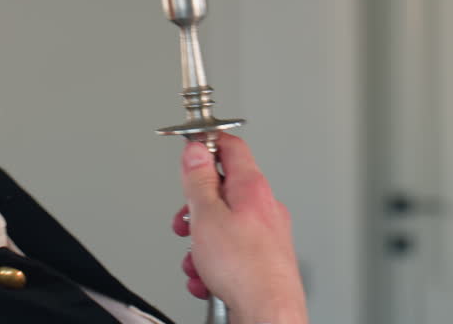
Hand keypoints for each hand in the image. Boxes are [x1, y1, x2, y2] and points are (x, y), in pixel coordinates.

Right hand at [172, 133, 307, 323]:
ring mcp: (266, 234)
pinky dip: (213, 264)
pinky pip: (229, 252)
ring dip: (200, 243)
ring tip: (197, 260)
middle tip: (185, 223)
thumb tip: (196, 150)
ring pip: (222, 226)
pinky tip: (207, 278)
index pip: (230, 146)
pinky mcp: (263, 260)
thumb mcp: (206, 216)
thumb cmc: (245, 270)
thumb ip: (198, 180)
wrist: (267, 314)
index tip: (188, 153)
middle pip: (221, 191)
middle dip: (195, 209)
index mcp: (252, 187)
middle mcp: (264, 206)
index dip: (206, 145)